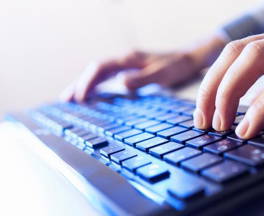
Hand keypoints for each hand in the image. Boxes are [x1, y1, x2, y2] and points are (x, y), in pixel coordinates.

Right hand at [62, 50, 198, 101]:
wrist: (189, 59)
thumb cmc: (177, 66)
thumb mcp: (162, 73)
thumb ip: (142, 79)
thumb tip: (121, 84)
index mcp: (128, 59)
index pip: (100, 68)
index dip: (88, 83)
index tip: (80, 98)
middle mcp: (124, 61)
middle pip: (94, 70)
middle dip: (79, 84)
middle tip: (65, 100)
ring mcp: (126, 66)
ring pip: (99, 74)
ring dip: (85, 85)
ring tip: (71, 99)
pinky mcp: (130, 72)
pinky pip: (108, 78)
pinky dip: (97, 87)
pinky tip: (93, 96)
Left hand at [194, 24, 263, 138]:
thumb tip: (260, 109)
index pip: (238, 53)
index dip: (213, 81)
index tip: (203, 112)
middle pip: (238, 52)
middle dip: (212, 88)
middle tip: (204, 122)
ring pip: (257, 58)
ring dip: (229, 93)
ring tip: (221, 126)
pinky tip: (251, 126)